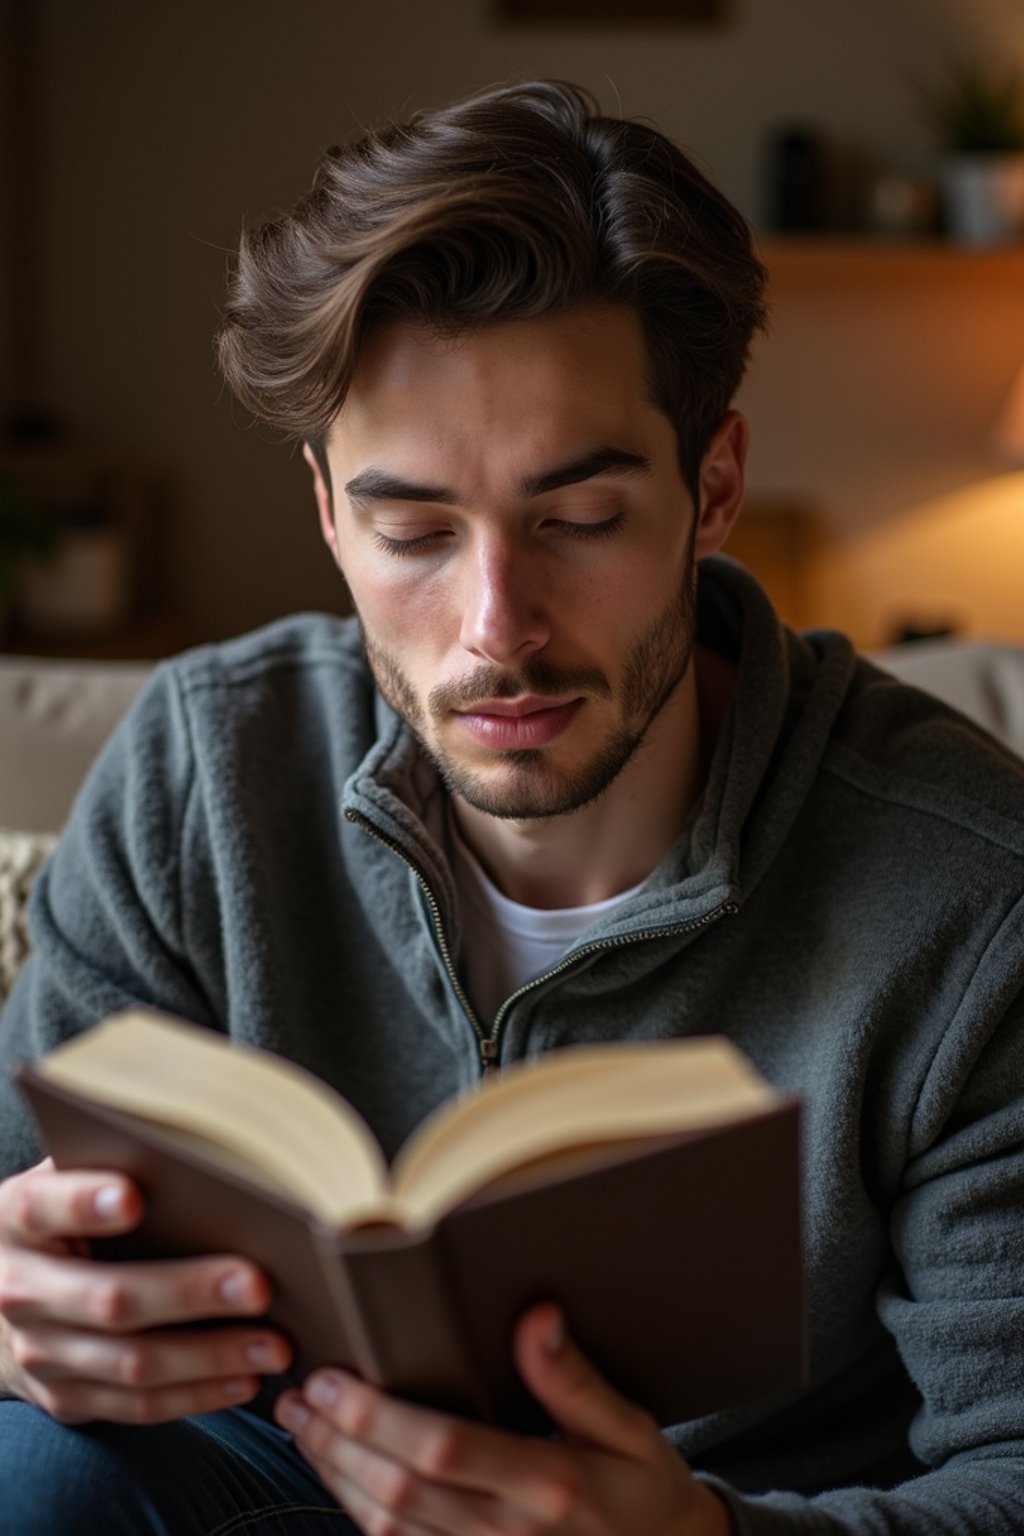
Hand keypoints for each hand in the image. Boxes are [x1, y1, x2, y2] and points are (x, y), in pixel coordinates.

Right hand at [0, 1158, 291, 1423]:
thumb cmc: (60, 1218)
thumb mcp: (64, 1179)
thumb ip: (112, 1162)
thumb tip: (203, 1153)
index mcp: (17, 1221)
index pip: (45, 1208)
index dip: (86, 1203)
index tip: (136, 1197)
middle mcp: (20, 1290)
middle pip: (109, 1298)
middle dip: (189, 1293)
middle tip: (258, 1285)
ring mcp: (40, 1352)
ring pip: (133, 1363)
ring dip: (210, 1356)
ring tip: (273, 1343)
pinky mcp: (66, 1397)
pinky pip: (136, 1405)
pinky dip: (196, 1395)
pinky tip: (245, 1377)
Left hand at [274, 1301, 730, 1534]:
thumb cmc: (640, 1487)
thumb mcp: (628, 1427)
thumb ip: (574, 1378)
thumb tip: (536, 1318)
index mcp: (550, 1484)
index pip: (444, 1449)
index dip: (379, 1417)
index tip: (337, 1380)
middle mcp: (510, 1533)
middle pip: (398, 1489)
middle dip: (338, 1442)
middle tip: (301, 1397)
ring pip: (387, 1525)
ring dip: (336, 1475)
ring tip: (304, 1427)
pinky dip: (359, 1513)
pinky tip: (340, 1474)